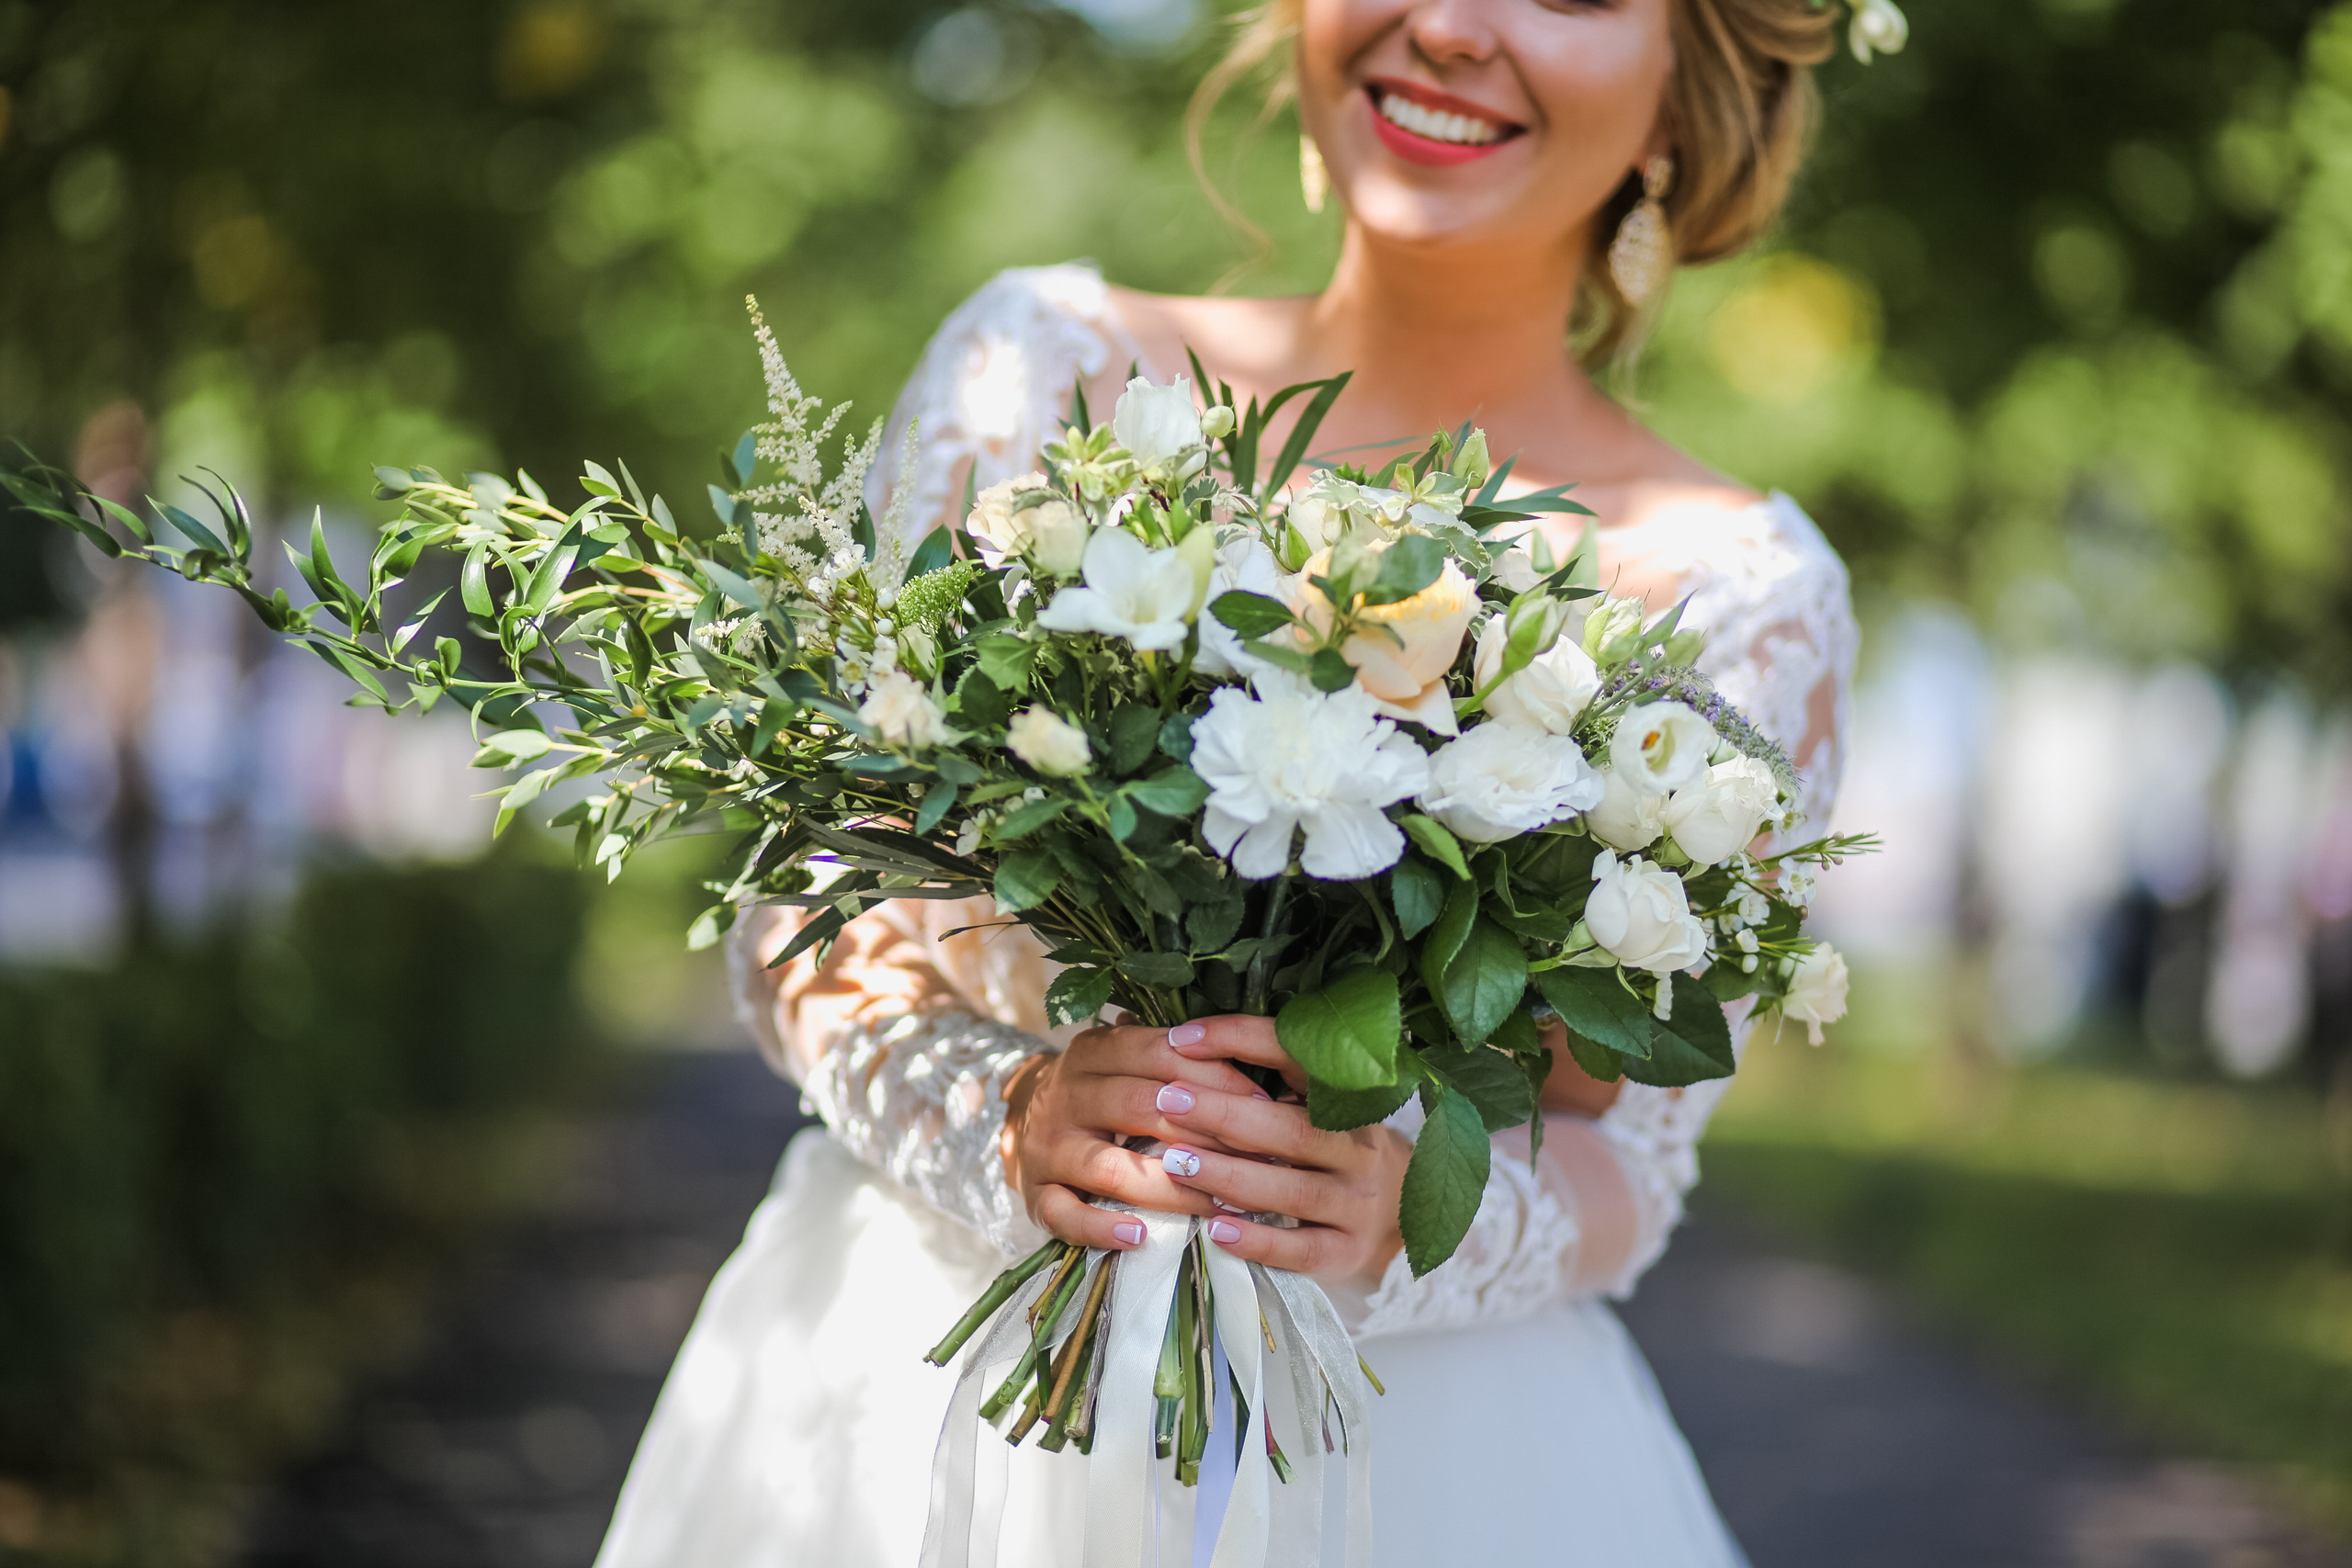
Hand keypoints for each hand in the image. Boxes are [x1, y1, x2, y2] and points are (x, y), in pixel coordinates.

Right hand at [1002, 1015, 1264, 1252]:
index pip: (1155, 1053)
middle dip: (1204, 1133)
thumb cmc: (1103, 1091)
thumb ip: (1174, 1054)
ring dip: (1168, 1188)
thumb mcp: (1127, 1060)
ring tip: (1217, 1203)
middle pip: (1136, 1106)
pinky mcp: (1034, 1195)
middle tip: (1256, 1156)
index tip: (1262, 1101)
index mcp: (1092, 1051)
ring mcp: (1046, 1147)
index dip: (1213, 1075)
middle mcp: (1064, 1094)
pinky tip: (1140, 1236)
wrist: (1025, 1121)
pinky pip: (1064, 1216)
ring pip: (1108, 1167)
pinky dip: (1100, 1228)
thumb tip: (1255, 1055)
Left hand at [1159, 1015, 1411, 1290]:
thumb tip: (1162, 1034)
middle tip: (1166, 1100)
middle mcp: (1359, 1147)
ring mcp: (1357, 1202)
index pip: (1298, 1056)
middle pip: (1292, 1128)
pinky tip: (1215, 1230)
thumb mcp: (1307, 1104)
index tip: (1181, 1038)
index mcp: (1347, 1098)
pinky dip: (1259, 1240)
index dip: (1240, 1040)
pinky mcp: (1348, 1252)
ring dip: (1230, 1175)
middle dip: (1223, 1113)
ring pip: (1293, 1189)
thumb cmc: (1324, 1147)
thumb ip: (1253, 1075)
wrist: (1389, 1215)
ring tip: (1175, 1163)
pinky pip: (1302, 1249)